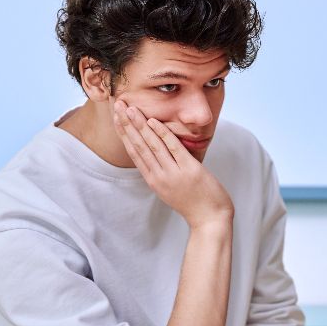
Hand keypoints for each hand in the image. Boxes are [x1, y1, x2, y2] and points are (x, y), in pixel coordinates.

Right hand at [112, 99, 233, 228]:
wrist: (210, 220)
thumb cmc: (193, 202)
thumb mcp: (170, 188)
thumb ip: (162, 171)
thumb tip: (156, 152)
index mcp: (153, 180)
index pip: (134, 152)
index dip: (124, 133)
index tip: (116, 117)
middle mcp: (159, 176)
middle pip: (138, 146)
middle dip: (127, 124)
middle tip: (118, 105)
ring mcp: (173, 174)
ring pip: (152, 145)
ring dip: (140, 125)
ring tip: (131, 109)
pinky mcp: (189, 170)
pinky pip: (173, 148)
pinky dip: (162, 134)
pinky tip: (153, 121)